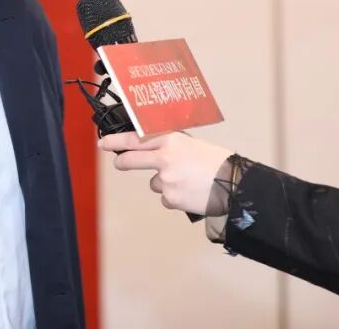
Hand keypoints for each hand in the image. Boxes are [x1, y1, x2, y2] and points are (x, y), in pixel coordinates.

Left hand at [98, 132, 233, 215]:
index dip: (116, 141)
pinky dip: (176, 197)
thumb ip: (172, 146)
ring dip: (166, 183)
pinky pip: (167, 198)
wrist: (235, 185)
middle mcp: (164, 158)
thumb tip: (156, 149)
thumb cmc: (217, 163)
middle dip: (122, 162)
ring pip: (155, 183)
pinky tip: (192, 192)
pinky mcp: (171, 198)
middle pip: (130, 160)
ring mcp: (165, 179)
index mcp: (170, 140)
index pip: (134, 139)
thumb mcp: (193, 145)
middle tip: (120, 163)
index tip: (103, 143)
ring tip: (189, 181)